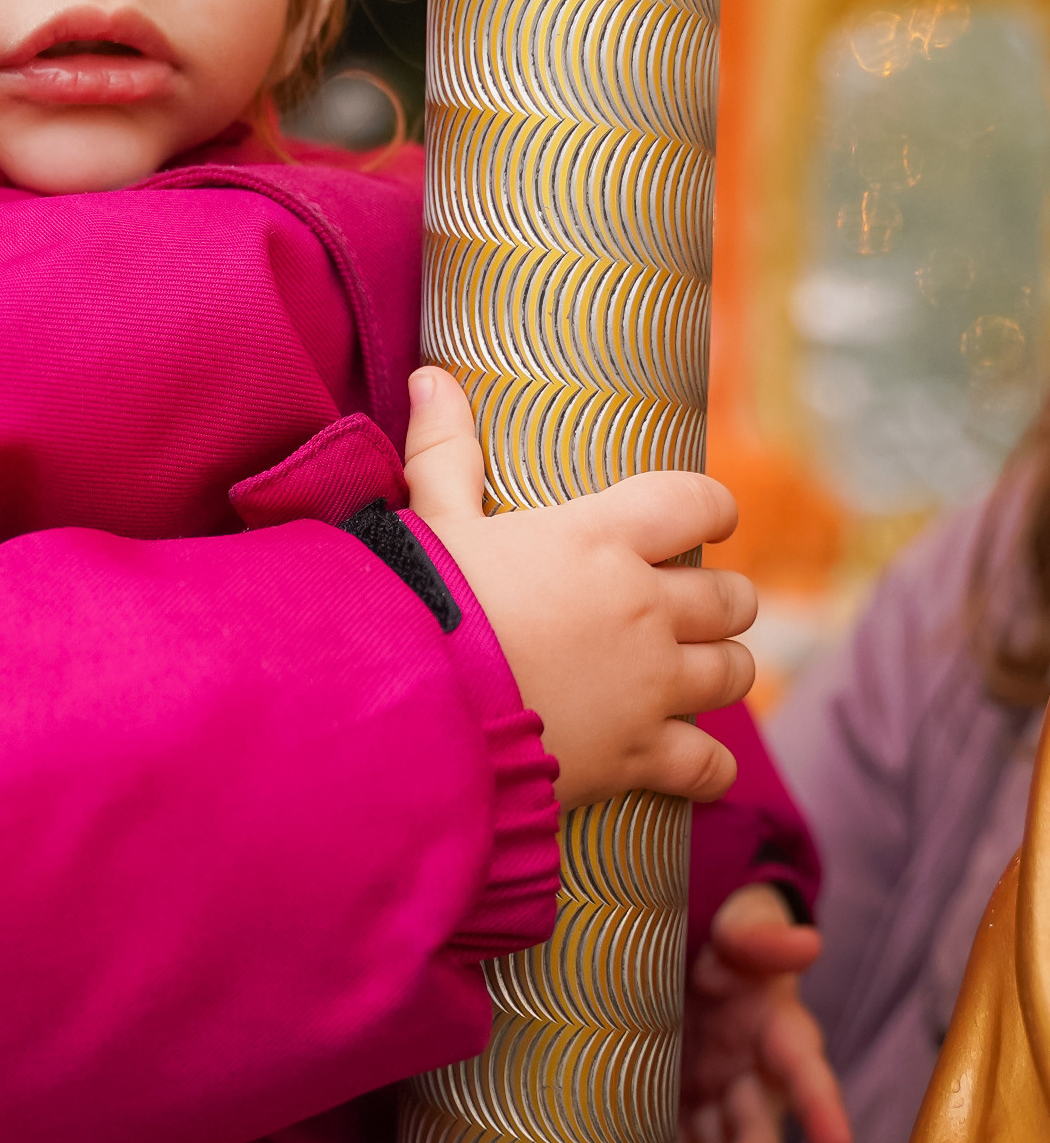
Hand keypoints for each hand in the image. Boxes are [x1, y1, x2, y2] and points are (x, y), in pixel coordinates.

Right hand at [402, 367, 756, 811]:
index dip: (711, 510)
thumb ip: (443, 451)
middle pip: (731, 598)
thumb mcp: (429, 522)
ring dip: (719, 671)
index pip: (699, 503)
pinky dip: (706, 767)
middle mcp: (643, 608)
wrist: (408, 709)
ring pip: (734, 672)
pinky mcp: (639, 756)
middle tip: (689, 610)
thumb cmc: (415, 604)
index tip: (706, 520)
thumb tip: (430, 375)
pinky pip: (710, 765)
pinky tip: (689, 762)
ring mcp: (650, 686)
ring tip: (692, 674)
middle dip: (719, 603)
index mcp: (601, 538)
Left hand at [675, 885, 851, 1142]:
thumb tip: (807, 942)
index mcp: (777, 1027)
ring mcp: (716, 1096)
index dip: (820, 1106)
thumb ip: (761, 936)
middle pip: (757, 1132)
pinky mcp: (680, 1107)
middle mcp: (752, 1074)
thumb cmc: (728, 936)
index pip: (803, 1067)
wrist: (691, 947)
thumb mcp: (741, 925)